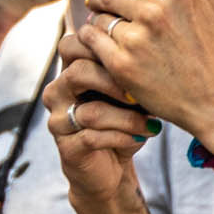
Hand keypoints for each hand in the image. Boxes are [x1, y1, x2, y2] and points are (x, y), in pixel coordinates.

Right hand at [42, 36, 153, 198]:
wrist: (110, 169)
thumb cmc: (122, 123)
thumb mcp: (130, 94)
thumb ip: (131, 72)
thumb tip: (157, 54)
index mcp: (69, 72)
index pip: (71, 45)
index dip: (101, 47)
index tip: (135, 59)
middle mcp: (57, 92)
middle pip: (78, 72)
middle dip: (116, 82)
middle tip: (141, 93)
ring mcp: (58, 121)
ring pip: (92, 111)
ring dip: (127, 118)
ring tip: (150, 123)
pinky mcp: (67, 148)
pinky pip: (93, 137)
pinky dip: (122, 137)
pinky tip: (141, 137)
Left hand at [84, 0, 213, 146]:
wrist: (213, 102)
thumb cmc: (211, 50)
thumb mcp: (212, 2)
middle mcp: (156, 12)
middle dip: (100, 0)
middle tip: (97, 5)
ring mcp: (137, 39)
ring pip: (97, 18)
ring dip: (95, 22)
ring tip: (102, 29)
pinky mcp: (121, 65)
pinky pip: (90, 39)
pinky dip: (89, 40)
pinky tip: (97, 45)